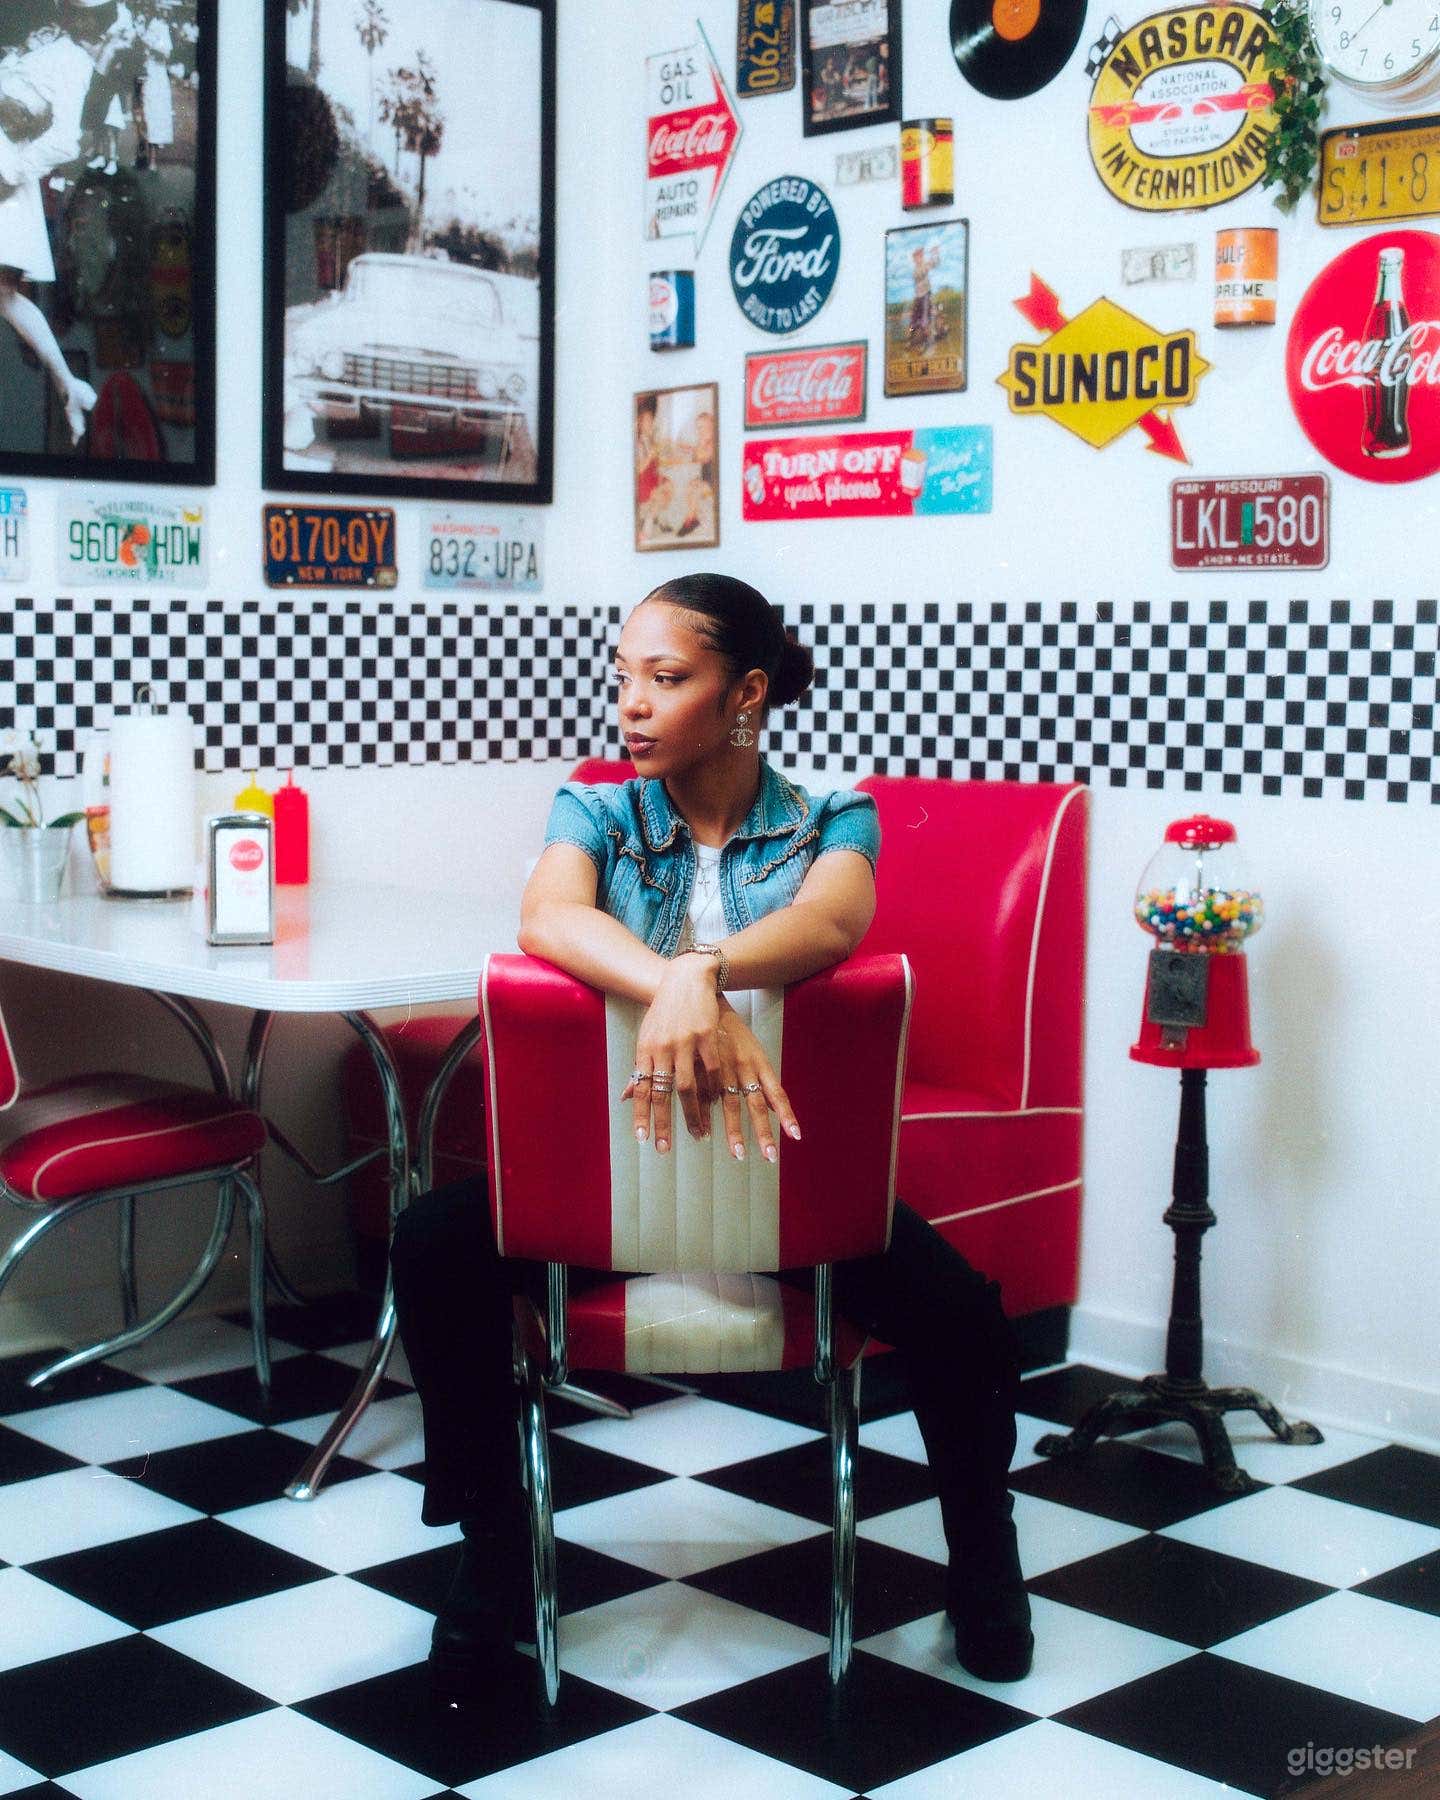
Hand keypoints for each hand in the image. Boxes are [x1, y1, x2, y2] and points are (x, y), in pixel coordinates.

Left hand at [620, 955, 722, 1151]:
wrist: (686, 978)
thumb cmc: (664, 1011)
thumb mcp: (647, 1036)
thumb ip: (640, 1068)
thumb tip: (625, 1097)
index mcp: (646, 1049)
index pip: (641, 1088)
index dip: (642, 1115)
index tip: (643, 1139)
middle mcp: (663, 1047)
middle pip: (663, 1092)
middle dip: (663, 1123)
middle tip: (664, 1148)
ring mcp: (685, 1042)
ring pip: (688, 1085)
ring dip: (692, 1113)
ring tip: (698, 1134)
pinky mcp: (706, 1035)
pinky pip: (711, 1070)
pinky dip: (713, 1090)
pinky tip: (716, 1106)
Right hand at [714, 998, 800, 1163]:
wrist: (705, 1002)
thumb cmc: (731, 1030)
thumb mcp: (752, 1052)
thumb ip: (763, 1083)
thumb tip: (773, 1109)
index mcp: (759, 1063)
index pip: (777, 1093)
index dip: (787, 1115)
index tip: (796, 1136)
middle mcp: (744, 1066)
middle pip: (756, 1104)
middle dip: (763, 1132)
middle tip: (770, 1156)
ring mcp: (722, 1067)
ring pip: (730, 1104)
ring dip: (734, 1131)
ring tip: (738, 1153)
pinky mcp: (702, 1066)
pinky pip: (705, 1094)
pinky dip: (705, 1114)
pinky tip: (705, 1130)